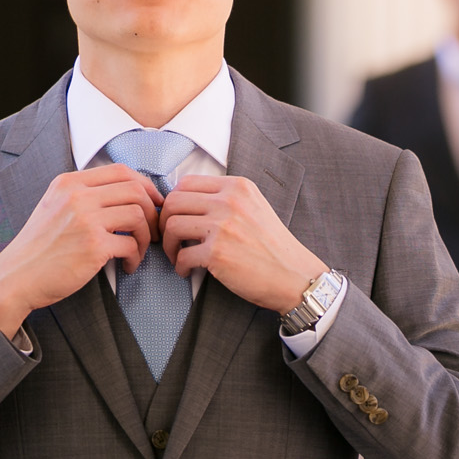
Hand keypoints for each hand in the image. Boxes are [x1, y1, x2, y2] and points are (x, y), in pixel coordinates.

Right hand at [0, 165, 160, 338]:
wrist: (16, 276)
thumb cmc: (39, 246)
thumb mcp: (54, 206)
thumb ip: (82, 194)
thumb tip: (126, 194)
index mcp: (68, 182)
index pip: (121, 170)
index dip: (145, 184)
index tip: (153, 201)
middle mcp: (77, 196)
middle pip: (135, 190)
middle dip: (152, 210)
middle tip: (154, 228)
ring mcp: (85, 220)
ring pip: (138, 215)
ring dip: (146, 236)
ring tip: (138, 250)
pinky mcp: (93, 247)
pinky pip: (131, 244)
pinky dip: (136, 257)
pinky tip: (128, 265)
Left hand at [155, 175, 325, 313]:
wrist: (294, 276)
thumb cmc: (273, 246)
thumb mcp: (254, 207)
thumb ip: (225, 198)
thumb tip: (187, 201)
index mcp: (237, 187)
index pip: (186, 182)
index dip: (174, 201)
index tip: (175, 216)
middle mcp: (229, 202)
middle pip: (173, 201)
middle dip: (164, 222)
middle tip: (170, 237)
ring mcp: (223, 227)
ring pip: (172, 225)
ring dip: (169, 244)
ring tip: (177, 255)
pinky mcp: (217, 254)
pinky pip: (182, 255)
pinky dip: (180, 266)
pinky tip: (187, 270)